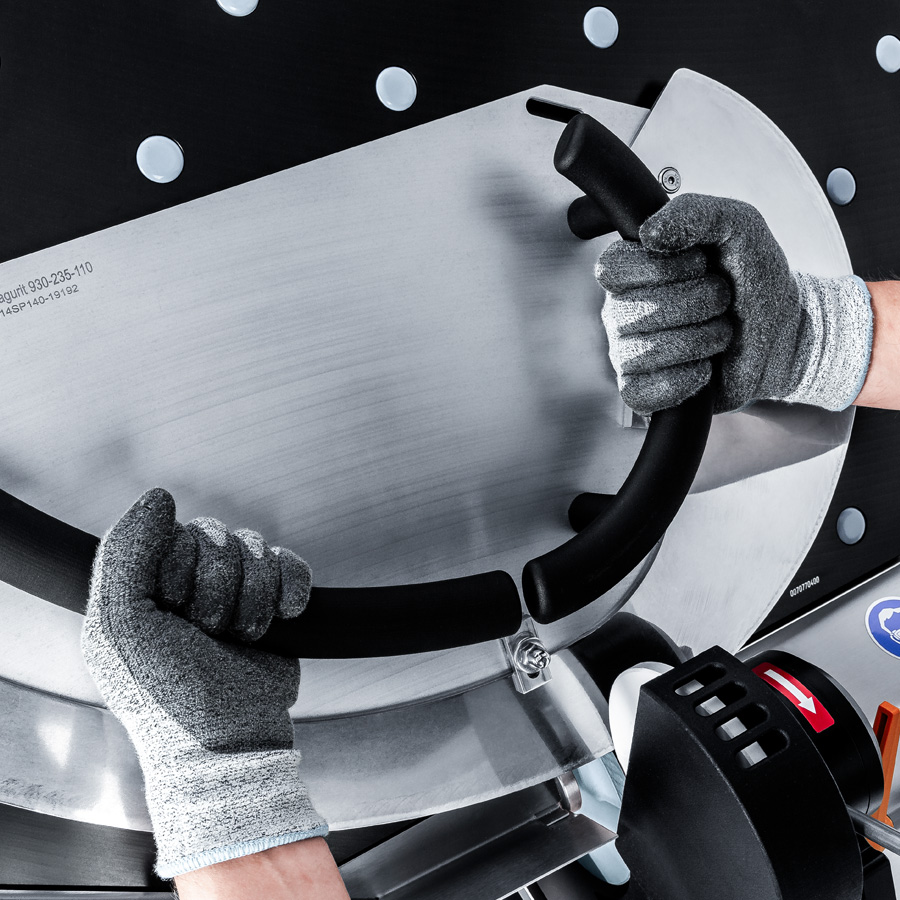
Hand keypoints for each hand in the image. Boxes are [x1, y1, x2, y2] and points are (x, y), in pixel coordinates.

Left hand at [81, 488, 326, 878]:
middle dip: (218, 590)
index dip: (179, 570)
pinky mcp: (274, 602)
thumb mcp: (123, 627)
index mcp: (142, 582)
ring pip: (255, 548)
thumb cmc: (168, 695)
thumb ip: (127, 554)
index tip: (172, 616)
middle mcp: (186, 581)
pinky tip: (285, 617)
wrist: (232, 743)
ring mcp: (233, 591)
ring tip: (239, 639)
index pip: (172, 531)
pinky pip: (291, 562)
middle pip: (217, 534)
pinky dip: (292, 588)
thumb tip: (161, 494)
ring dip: (252, 600)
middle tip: (207, 634)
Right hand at [595, 193, 871, 414]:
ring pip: (645, 352)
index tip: (698, 263)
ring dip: (701, 341)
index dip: (661, 268)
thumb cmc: (755, 279)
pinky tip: (704, 368)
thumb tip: (650, 234)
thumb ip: (694, 212)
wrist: (787, 333)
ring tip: (719, 333)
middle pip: (637, 311)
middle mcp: (622, 310)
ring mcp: (627, 353)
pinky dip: (686, 380)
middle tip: (721, 301)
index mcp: (633, 268)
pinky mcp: (642, 391)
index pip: (613, 268)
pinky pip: (644, 391)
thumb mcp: (739, 225)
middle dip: (698, 303)